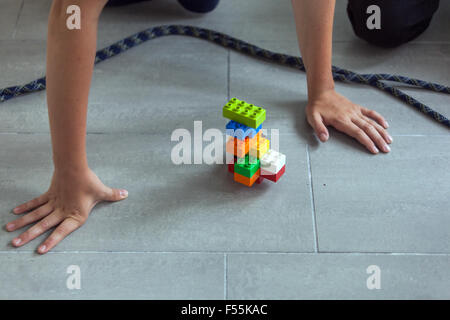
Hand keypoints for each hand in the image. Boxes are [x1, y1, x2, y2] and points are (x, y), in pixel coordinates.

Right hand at [6, 168, 127, 253]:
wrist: (74, 167)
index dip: (52, 241)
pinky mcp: (49, 195)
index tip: (40, 250)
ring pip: (36, 216)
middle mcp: (62, 211)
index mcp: (75, 215)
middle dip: (29, 236)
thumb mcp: (102, 191)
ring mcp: (53, 203)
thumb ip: (113, 195)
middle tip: (15, 244)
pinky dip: (26, 208)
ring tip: (10, 232)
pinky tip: (15, 214)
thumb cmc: (88, 181)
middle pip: (43, 225)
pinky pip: (36, 203)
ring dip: (23, 224)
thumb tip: (126, 194)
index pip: (62, 231)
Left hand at [306, 89, 391, 153]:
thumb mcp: (312, 118)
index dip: (367, 142)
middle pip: (368, 129)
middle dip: (378, 140)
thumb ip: (319, 129)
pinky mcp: (356, 107)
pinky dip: (378, 118)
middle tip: (386, 149)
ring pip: (371, 122)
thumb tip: (324, 139)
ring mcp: (355, 111)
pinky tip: (386, 125)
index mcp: (341, 120)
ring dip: (381, 132)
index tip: (375, 150)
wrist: (321, 92)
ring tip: (389, 140)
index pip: (357, 133)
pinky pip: (370, 112)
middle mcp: (351, 116)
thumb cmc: (316, 106)